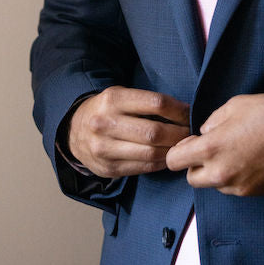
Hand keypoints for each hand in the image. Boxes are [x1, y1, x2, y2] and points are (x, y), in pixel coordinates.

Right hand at [67, 86, 189, 177]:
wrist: (73, 131)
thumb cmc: (107, 110)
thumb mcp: (121, 95)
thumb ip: (148, 102)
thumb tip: (185, 112)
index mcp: (113, 99)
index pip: (156, 103)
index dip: (179, 110)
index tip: (189, 114)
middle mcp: (106, 123)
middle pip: (155, 132)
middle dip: (179, 134)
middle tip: (190, 133)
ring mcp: (104, 148)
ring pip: (151, 153)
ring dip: (172, 151)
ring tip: (182, 146)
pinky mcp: (107, 169)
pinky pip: (144, 168)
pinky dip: (161, 163)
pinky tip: (167, 156)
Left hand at [165, 94, 263, 196]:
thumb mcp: (234, 105)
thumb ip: (211, 122)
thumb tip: (205, 133)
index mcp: (211, 149)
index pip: (175, 160)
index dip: (180, 149)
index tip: (193, 142)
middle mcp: (220, 173)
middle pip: (191, 179)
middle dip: (196, 165)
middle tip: (212, 149)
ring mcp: (237, 186)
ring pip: (213, 185)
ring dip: (216, 172)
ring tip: (236, 153)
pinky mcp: (253, 192)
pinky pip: (234, 188)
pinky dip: (235, 178)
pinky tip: (249, 161)